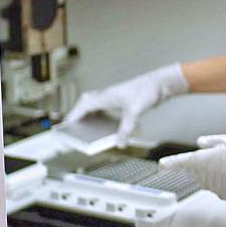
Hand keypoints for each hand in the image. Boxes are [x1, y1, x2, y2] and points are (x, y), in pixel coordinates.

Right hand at [64, 63, 188, 140]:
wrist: (159, 83)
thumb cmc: (146, 91)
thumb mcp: (134, 113)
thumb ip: (125, 129)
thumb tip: (119, 143)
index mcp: (105, 96)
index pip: (83, 106)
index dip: (74, 116)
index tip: (66, 125)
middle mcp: (107, 95)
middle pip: (85, 103)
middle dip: (78, 113)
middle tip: (73, 125)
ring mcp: (114, 96)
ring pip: (94, 103)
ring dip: (88, 112)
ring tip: (84, 125)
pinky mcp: (121, 99)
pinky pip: (104, 106)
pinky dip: (99, 113)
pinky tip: (104, 122)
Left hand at [159, 135, 225, 205]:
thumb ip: (212, 141)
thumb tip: (201, 143)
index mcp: (202, 161)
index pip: (181, 162)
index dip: (170, 163)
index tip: (162, 165)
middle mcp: (204, 176)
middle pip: (198, 169)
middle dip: (207, 162)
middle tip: (225, 155)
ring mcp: (213, 187)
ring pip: (210, 177)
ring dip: (218, 171)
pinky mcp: (224, 195)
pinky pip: (221, 185)